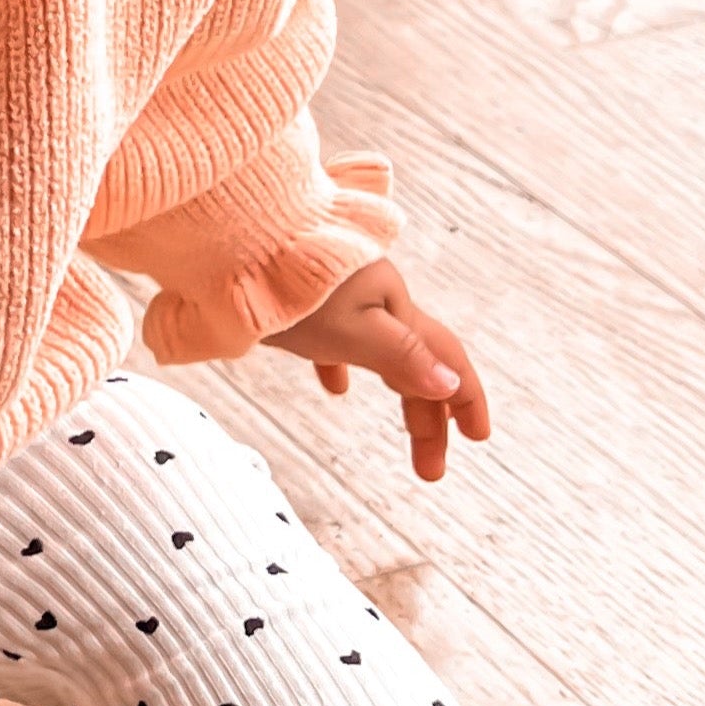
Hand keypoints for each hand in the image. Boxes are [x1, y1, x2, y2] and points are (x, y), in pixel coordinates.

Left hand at [265, 258, 489, 482]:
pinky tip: (335, 386)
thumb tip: (450, 385)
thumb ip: (401, 356)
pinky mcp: (301, 301)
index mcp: (391, 303)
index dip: (465, 397)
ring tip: (408, 433)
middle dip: (428, 417)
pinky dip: (341, 366)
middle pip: (415, 362)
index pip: (443, 356)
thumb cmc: (286, 281)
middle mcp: (373, 296)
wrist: (227, 234)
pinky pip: (334, 339)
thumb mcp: (351, 328)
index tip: (477, 438)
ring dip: (398, 393)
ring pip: (380, 352)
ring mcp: (338, 297)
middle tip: (430, 471)